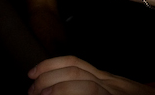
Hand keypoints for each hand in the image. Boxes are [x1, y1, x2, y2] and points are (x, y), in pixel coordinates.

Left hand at [26, 56, 154, 94]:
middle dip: (48, 75)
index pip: (77, 63)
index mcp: (111, 80)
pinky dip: (68, 92)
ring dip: (54, 86)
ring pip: (81, 79)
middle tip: (31, 88)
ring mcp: (116, 91)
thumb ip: (102, 88)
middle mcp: (113, 83)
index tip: (33, 72)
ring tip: (38, 94)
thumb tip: (74, 86)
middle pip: (75, 68)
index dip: (52, 65)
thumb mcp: (122, 94)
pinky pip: (92, 91)